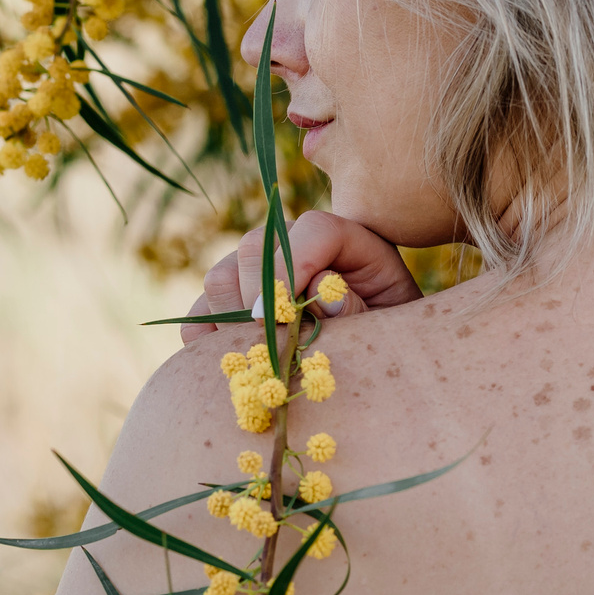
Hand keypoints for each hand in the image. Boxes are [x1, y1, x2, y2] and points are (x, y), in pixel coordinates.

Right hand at [177, 210, 424, 338]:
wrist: (374, 357)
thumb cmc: (389, 336)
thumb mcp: (391, 323)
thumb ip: (363, 309)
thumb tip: (324, 299)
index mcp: (346, 240)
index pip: (312, 230)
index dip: (293, 267)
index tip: (283, 315)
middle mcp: (294, 245)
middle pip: (254, 246)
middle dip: (257, 294)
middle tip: (269, 340)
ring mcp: (258, 271)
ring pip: (220, 276)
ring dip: (230, 317)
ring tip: (256, 354)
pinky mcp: (233, 301)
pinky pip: (202, 311)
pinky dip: (204, 338)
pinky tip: (227, 364)